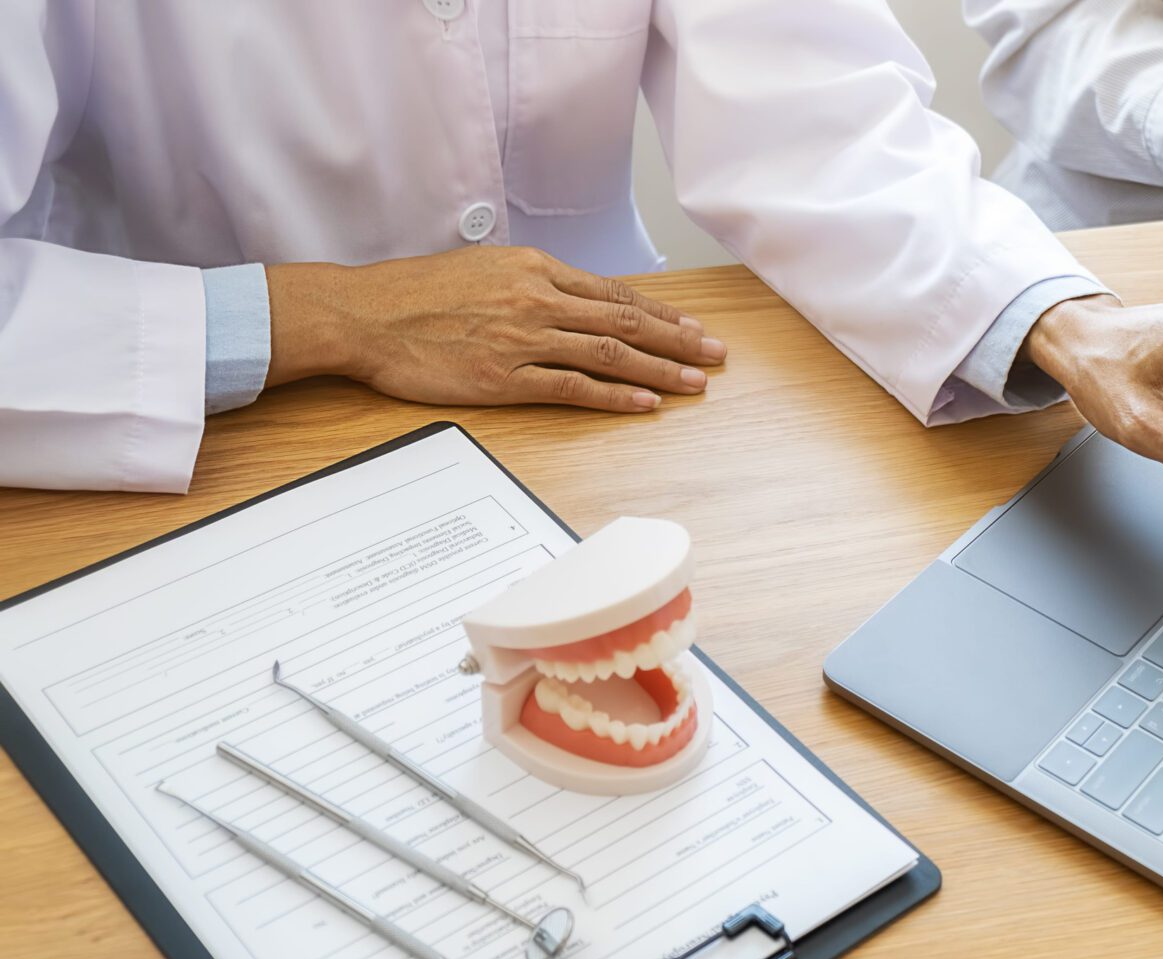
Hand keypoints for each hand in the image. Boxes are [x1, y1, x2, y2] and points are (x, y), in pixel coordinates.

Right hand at [264, 246, 726, 411]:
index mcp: (533, 269)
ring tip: (697, 383)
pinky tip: (646, 403)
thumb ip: (528, 283)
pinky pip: (573, 387)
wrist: (365, 314)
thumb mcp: (481, 269)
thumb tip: (566, 298)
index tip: (690, 327)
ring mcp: (524, 340)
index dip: (659, 313)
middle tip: (716, 355)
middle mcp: (537, 300)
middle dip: (679, 341)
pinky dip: (616, 396)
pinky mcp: (505, 378)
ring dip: (661, 369)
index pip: (612, 294)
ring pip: (610, 354)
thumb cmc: (414, 293)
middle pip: (626, 322)